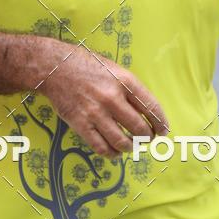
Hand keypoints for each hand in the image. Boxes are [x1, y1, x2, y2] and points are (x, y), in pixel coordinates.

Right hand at [41, 44, 168, 157]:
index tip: (163, 130)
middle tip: (147, 139)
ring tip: (131, 146)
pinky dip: (111, 153)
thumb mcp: (114, 69)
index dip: (161, 123)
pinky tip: (115, 151)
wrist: (55, 67)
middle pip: (139, 128)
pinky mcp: (80, 124)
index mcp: (124, 81)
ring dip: (131, 147)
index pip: (151, 107)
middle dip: (147, 138)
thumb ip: (129, 89)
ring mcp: (96, 112)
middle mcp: (112, 97)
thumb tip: (146, 112)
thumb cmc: (87, 65)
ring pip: (122, 141)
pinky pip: (101, 147)